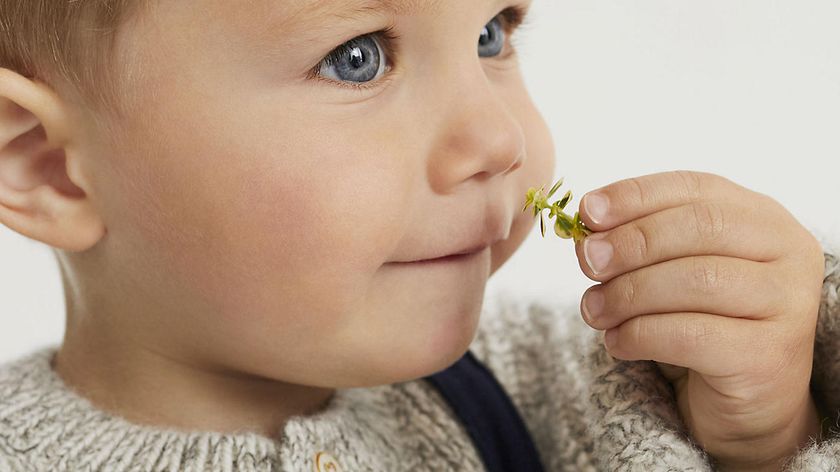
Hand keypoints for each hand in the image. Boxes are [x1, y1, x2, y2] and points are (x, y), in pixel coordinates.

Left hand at [575, 170, 825, 469]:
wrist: (746, 400)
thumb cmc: (702, 322)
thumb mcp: (672, 270)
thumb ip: (638, 243)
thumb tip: (586, 232)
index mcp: (761, 217)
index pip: (695, 188)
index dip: (636, 195)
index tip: (586, 211)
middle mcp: (786, 252)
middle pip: (700, 227)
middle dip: (632, 242)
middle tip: (586, 262)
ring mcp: (788, 304)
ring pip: (696, 280)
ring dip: (629, 293)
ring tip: (592, 309)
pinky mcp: (768, 356)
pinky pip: (692, 336)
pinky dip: (640, 335)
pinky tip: (616, 341)